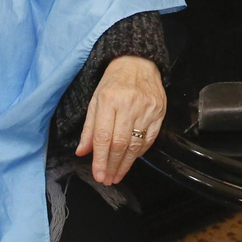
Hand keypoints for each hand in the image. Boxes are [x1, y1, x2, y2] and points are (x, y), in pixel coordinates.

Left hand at [76, 55, 164, 185]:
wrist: (138, 63)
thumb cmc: (113, 82)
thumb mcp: (95, 100)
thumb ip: (89, 128)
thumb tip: (82, 152)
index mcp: (109, 100)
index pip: (104, 136)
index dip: (100, 160)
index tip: (98, 175)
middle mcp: (129, 105)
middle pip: (120, 144)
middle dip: (112, 166)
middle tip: (107, 179)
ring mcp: (147, 109)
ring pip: (136, 145)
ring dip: (125, 164)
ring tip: (117, 175)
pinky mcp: (160, 112)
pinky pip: (150, 140)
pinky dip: (139, 154)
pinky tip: (130, 161)